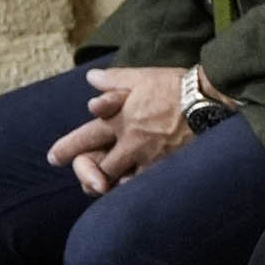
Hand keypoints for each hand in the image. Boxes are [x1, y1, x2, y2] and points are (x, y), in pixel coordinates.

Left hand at [49, 66, 191, 191]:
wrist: (211, 101)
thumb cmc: (176, 86)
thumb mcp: (142, 76)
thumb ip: (114, 79)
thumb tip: (90, 78)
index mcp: (119, 120)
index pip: (85, 138)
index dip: (67, 149)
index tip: (54, 158)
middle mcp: (130, 143)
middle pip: (100, 168)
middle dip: (89, 175)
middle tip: (85, 181)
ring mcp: (150, 159)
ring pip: (122, 182)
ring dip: (114, 184)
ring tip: (111, 187)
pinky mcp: (169, 168)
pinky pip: (147, 186)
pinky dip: (138, 188)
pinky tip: (139, 188)